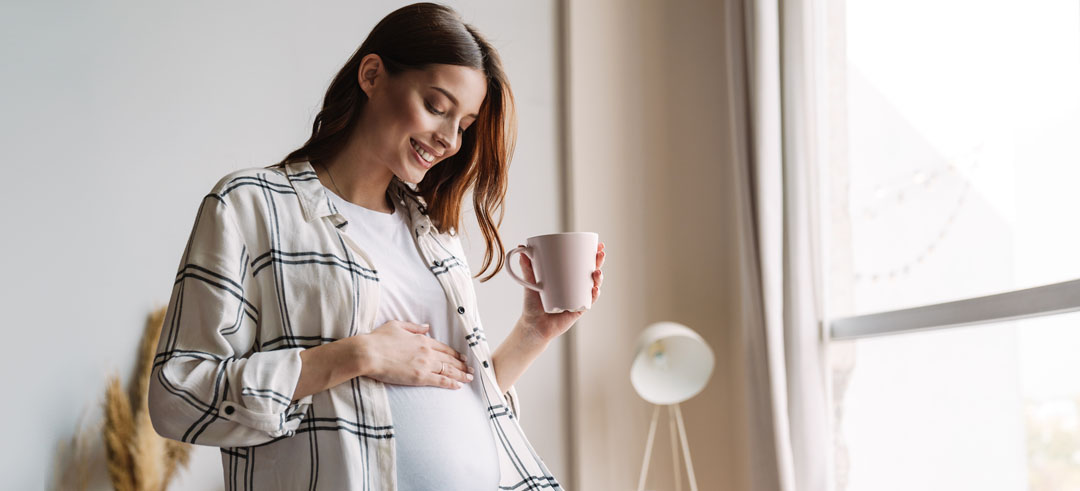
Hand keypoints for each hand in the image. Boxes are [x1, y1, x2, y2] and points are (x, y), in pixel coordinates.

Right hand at [359, 321, 473, 388]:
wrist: (368, 353)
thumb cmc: (378, 339)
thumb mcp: (397, 325)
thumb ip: (414, 327)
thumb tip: (427, 327)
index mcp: (422, 340)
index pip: (444, 348)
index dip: (455, 353)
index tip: (462, 357)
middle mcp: (427, 352)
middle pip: (450, 360)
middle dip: (462, 365)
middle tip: (470, 369)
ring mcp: (425, 365)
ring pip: (448, 370)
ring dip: (461, 374)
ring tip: (469, 378)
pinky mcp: (419, 377)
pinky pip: (440, 381)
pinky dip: (451, 383)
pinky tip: (458, 385)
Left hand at [518, 241, 605, 341]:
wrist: (532, 325)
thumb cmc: (532, 304)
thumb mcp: (530, 281)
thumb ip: (527, 266)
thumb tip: (521, 246)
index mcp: (568, 277)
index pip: (583, 262)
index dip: (592, 254)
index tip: (598, 245)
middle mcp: (576, 286)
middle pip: (592, 271)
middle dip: (599, 262)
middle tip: (600, 254)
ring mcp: (578, 298)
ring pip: (594, 285)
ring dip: (599, 277)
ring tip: (596, 272)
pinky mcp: (578, 310)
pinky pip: (589, 302)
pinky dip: (594, 295)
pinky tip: (595, 289)